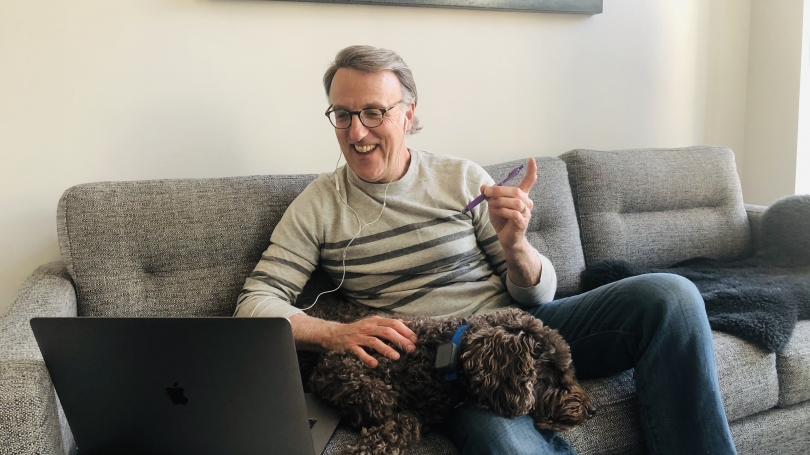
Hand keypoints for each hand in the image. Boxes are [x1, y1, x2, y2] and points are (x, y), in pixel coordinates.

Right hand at [292, 314, 416, 368]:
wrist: (334, 334)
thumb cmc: (358, 330)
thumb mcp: (373, 324)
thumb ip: (389, 324)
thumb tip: (409, 325)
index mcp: (376, 321)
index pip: (394, 323)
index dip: (406, 331)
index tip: (416, 340)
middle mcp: (368, 327)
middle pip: (387, 331)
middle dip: (401, 340)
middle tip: (411, 349)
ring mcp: (359, 336)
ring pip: (375, 341)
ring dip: (387, 349)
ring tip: (397, 357)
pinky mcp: (350, 346)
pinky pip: (359, 352)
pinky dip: (367, 358)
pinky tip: (375, 364)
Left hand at [481, 158, 537, 248]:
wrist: (505, 238)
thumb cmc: (502, 219)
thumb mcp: (493, 204)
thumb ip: (490, 195)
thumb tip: (483, 186)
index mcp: (521, 196)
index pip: (529, 181)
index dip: (531, 171)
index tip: (532, 159)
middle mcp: (526, 203)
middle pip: (517, 191)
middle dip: (500, 190)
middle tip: (487, 192)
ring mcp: (526, 214)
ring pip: (516, 202)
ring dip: (500, 201)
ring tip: (491, 204)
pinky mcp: (522, 223)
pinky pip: (514, 214)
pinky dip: (503, 211)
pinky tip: (496, 212)